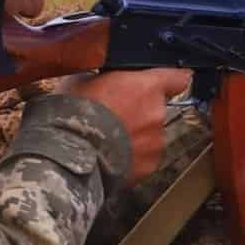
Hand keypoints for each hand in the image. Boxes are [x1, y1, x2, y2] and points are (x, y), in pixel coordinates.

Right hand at [59, 67, 195, 184]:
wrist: (68, 150)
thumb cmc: (72, 113)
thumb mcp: (83, 80)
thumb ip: (106, 78)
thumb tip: (105, 80)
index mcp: (146, 86)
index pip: (177, 78)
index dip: (169, 81)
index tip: (165, 84)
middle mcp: (157, 113)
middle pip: (156, 109)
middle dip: (139, 112)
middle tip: (113, 116)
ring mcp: (155, 141)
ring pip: (150, 134)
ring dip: (134, 135)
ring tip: (106, 139)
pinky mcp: (148, 166)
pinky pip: (143, 157)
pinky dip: (130, 156)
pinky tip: (108, 155)